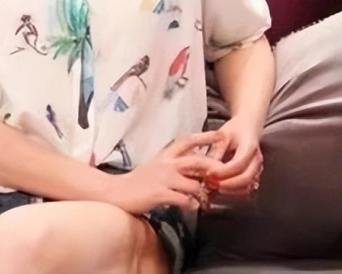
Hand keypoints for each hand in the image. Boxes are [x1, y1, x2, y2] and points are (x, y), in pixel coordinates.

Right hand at [109, 131, 226, 214]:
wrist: (116, 192)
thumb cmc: (138, 181)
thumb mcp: (157, 166)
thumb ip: (175, 164)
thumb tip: (196, 168)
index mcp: (166, 154)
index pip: (189, 140)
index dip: (207, 136)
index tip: (222, 134)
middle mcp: (167, 163)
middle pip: (198, 161)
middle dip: (214, 167)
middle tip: (224, 173)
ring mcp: (164, 178)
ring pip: (194, 184)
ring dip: (203, 193)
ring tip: (205, 200)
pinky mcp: (159, 194)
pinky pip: (183, 199)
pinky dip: (191, 204)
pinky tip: (191, 206)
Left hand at [204, 117, 263, 194]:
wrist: (249, 126)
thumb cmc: (236, 130)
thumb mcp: (222, 135)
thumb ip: (216, 152)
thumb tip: (205, 169)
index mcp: (250, 147)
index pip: (238, 164)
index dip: (223, 172)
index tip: (209, 173)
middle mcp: (257, 160)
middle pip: (246, 178)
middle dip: (227, 184)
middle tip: (210, 183)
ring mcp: (257, 169)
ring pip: (247, 186)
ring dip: (229, 190)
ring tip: (213, 186)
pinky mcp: (254, 175)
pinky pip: (245, 188)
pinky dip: (233, 191)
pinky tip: (220, 187)